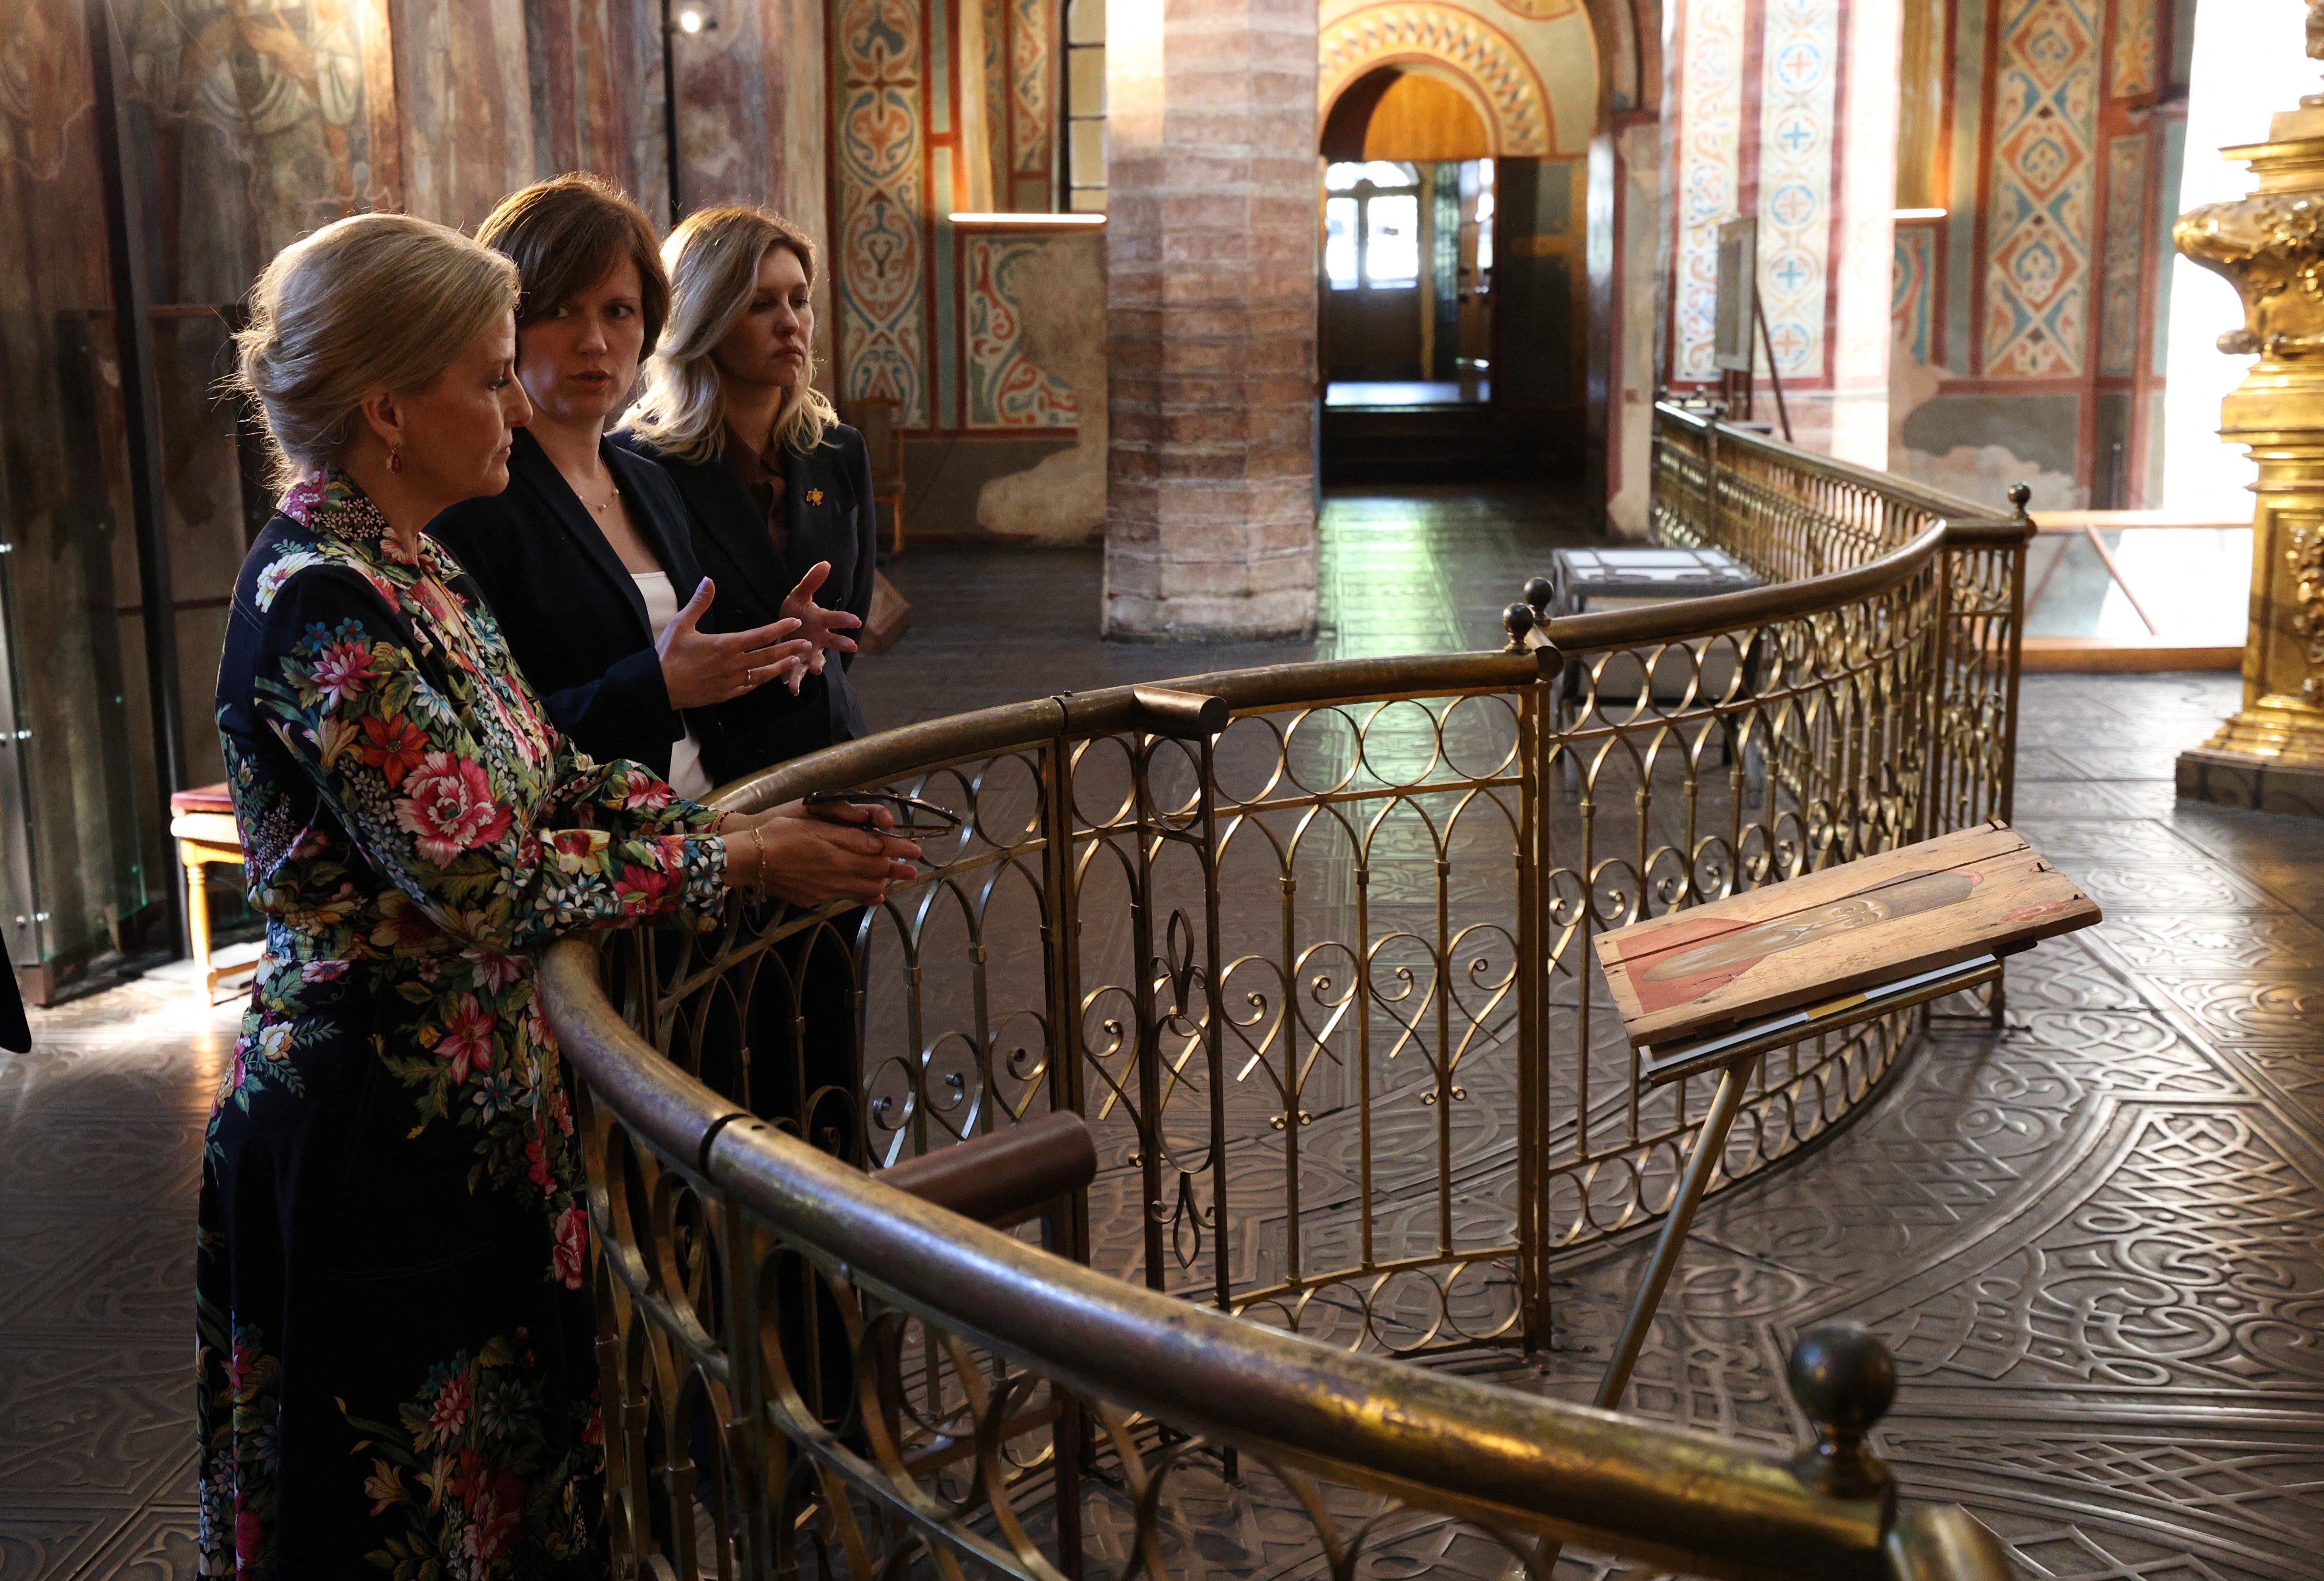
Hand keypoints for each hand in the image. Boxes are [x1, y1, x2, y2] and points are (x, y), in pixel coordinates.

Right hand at [658, 578, 814, 709]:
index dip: (780, 628)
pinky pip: (749, 687)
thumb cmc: (668, 654)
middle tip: (806, 644)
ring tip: (795, 660)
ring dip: (780, 666)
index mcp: (726, 644)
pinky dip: (762, 681)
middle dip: (789, 648)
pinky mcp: (726, 694)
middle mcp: (733, 664)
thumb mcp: (681, 624)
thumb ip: (699, 602)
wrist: (658, 687)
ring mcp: (731, 681)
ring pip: (763, 674)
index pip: (760, 635)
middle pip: (768, 655)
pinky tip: (769, 677)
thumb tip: (708, 580)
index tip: (795, 622)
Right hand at [727, 810, 919, 905]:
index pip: (878, 855)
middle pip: (875, 876)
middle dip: (896, 871)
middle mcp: (836, 876)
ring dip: (881, 884)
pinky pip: (844, 898)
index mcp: (839, 854)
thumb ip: (850, 836)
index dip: (899, 851)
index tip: (916, 852)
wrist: (747, 859)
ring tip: (893, 880)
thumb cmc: (779, 834)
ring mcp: (824, 891)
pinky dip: (861, 896)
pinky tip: (870, 895)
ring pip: (863, 890)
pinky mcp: (812, 899)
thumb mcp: (816, 826)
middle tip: (913, 870)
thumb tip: (879, 843)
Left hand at [776, 561, 862, 693]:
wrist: (784, 631)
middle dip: (842, 644)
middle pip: (833, 642)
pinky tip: (791, 689)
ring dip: (817, 665)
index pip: (836, 619)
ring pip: (817, 661)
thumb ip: (812, 581)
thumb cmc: (796, 612)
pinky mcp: (798, 665)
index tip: (855, 620)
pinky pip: (797, 675)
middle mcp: (820, 640)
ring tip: (817, 669)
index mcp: (822, 621)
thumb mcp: (799, 595)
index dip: (845, 619)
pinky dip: (795, 682)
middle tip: (853, 646)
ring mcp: (810, 654)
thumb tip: (825, 562)